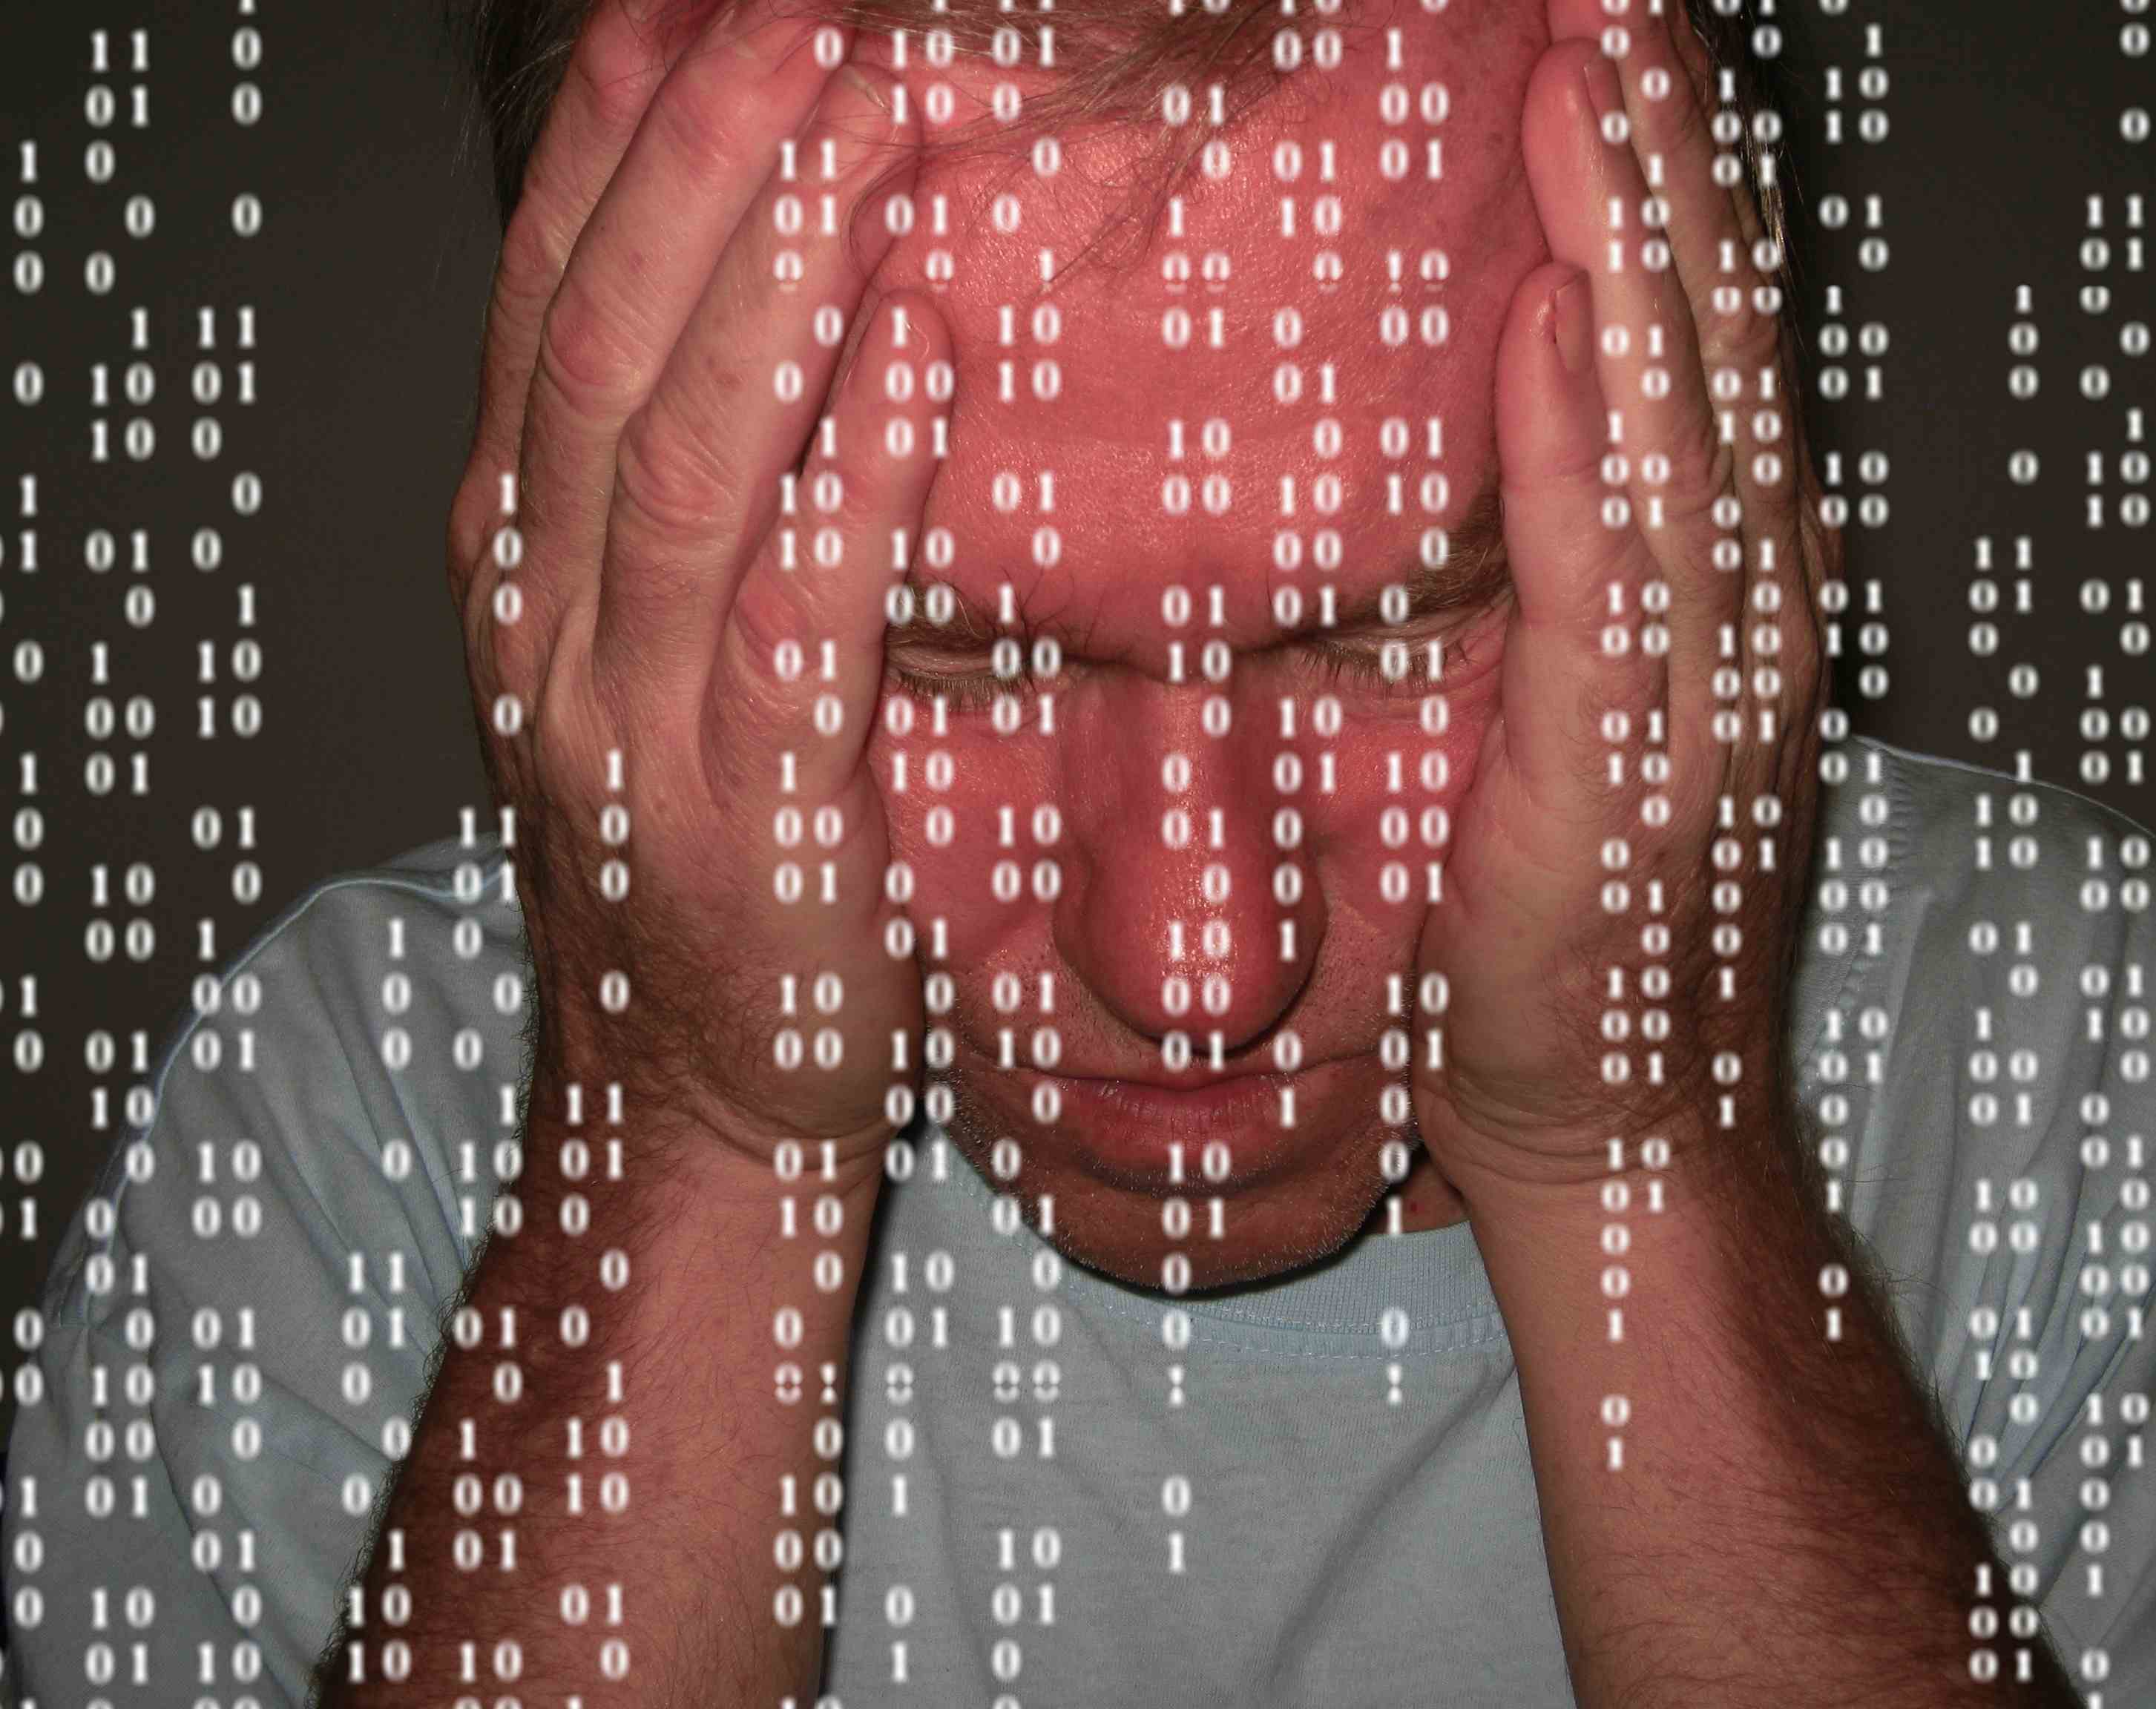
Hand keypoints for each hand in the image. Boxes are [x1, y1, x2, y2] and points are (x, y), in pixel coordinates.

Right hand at [444, 2, 949, 1179]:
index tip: (683, 2)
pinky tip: (911, 352)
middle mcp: (542, 616)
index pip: (543, 302)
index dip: (611, 138)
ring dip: (769, 278)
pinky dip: (849, 477)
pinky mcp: (746, 809)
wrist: (691, 1081)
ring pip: (676, 459)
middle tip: (785, 10)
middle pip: (597, 344)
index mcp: (518, 553)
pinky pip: (793, 619)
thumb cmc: (694, 837)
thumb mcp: (646, 638)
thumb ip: (684, 476)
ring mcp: (628, 718)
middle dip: (692, 160)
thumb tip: (804, 281)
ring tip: (855, 120)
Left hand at [1415, 9, 1836, 1205]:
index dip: (1688, 189)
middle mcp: (1739, 616)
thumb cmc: (1573, 903)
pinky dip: (1582, 454)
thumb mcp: (1587, 694)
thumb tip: (1532, 384)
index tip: (1636, 42)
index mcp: (1726, 587)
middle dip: (1671, 165)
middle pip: (1716, 354)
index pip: (1718, 352)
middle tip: (1616, 1)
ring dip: (1638, 254)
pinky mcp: (1615, 781)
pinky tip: (1559, 326)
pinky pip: (1602, 592)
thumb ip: (1584, 549)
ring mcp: (1695, 697)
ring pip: (1677, 438)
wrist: (1611, 1105)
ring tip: (1587, 88)